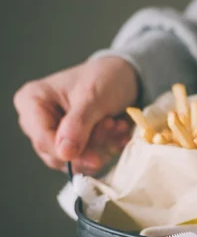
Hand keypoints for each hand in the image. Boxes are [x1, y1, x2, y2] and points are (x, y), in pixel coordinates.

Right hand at [14, 57, 138, 174]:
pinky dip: (107, 148)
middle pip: (56, 154)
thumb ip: (78, 124)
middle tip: (111, 126)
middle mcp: (37, 120)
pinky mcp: (73, 143)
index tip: (96, 160)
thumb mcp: (93, 97)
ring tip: (116, 124)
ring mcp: (55, 133)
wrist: (124, 77)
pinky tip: (118, 130)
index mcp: (32, 102)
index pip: (42, 139)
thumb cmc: (104, 78)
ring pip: (74, 159)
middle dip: (90, 146)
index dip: (68, 154)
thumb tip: (65, 154)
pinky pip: (87, 158)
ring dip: (101, 146)